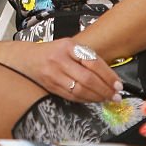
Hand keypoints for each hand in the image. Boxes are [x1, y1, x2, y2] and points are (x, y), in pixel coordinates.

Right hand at [2, 38, 120, 102]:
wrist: (26, 58)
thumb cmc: (52, 52)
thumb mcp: (69, 47)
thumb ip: (87, 58)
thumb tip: (111, 77)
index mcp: (68, 46)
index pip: (93, 62)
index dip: (108, 76)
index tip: (118, 85)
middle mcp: (59, 59)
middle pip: (88, 79)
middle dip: (105, 90)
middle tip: (115, 95)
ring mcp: (53, 74)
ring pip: (80, 90)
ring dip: (97, 97)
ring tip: (106, 98)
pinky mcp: (51, 86)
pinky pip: (72, 96)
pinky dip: (85, 99)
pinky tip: (92, 99)